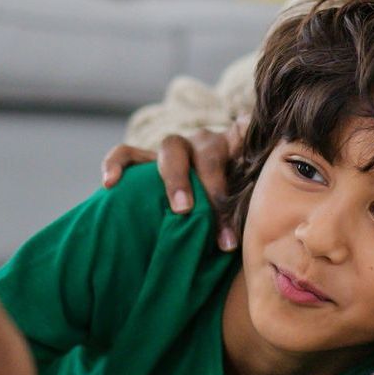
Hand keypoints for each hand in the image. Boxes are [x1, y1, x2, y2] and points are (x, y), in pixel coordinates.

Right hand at [101, 119, 249, 251]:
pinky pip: (126, 153)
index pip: (245, 140)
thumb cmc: (225, 209)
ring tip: (181, 209)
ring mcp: (173, 149)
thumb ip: (250, 206)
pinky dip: (116, 164)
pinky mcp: (144, 158)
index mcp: (234, 149)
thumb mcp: (243, 203)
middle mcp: (204, 143)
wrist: (194, 206)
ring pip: (171, 147)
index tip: (256, 160)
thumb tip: (264, 234)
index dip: (252, 147)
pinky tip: (109, 183)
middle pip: (209, 154)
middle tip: (222, 226)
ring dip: (178, 179)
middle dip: (215, 189)